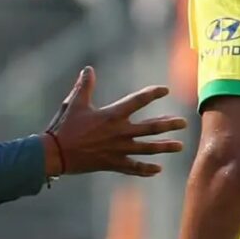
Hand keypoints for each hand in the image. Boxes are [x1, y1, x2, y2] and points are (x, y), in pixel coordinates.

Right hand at [44, 66, 186, 176]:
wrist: (56, 153)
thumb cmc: (65, 126)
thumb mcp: (75, 103)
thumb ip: (84, 86)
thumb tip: (88, 69)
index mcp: (112, 115)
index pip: (138, 101)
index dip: (153, 94)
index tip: (165, 90)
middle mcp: (120, 132)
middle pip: (151, 127)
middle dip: (168, 124)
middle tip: (183, 123)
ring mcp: (118, 150)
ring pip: (147, 149)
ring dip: (164, 147)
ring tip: (180, 147)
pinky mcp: (112, 164)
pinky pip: (133, 168)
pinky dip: (146, 169)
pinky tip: (158, 169)